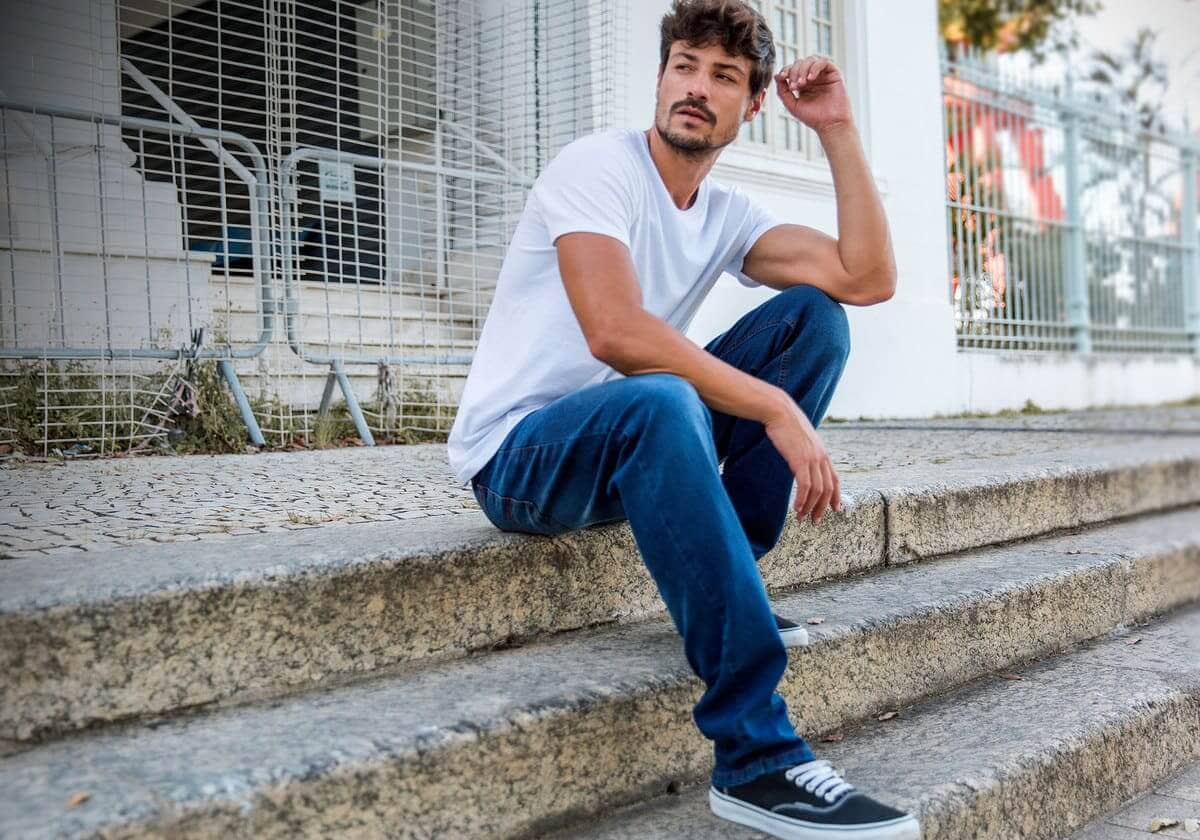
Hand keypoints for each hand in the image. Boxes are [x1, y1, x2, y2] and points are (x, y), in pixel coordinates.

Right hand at [763, 394, 841, 526]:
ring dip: (810, 507)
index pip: (835, 479)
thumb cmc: (786, 424)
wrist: (779, 411)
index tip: (836, 510)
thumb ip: (806, 451)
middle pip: (828, 489)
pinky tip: (797, 508)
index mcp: (823, 453)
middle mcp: (821, 457)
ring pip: (817, 491)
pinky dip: (802, 499)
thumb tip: (801, 459)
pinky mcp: (800, 460)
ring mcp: (812, 459)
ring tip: (802, 518)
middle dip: (823, 508)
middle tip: (815, 521)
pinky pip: (805, 486)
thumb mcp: (801, 439)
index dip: (836, 497)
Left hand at [773, 54, 852, 133]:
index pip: (791, 70)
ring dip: (803, 69)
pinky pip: (823, 62)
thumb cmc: (813, 117)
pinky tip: (811, 78)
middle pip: (800, 63)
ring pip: (810, 60)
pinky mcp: (834, 73)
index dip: (785, 70)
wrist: (830, 124)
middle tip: (794, 86)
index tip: (781, 77)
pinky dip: (815, 67)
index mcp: (802, 83)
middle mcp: (812, 77)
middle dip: (794, 72)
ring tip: (802, 83)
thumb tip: (776, 76)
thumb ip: (783, 92)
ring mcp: (823, 74)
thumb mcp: (792, 105)